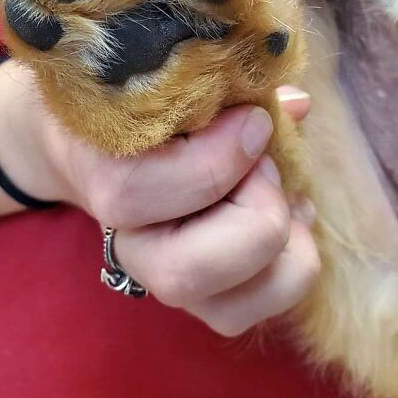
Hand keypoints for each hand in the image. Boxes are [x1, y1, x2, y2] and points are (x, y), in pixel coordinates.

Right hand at [43, 87, 318, 336]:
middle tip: (268, 163)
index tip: (255, 119)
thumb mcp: (170, 87)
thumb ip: (224, 91)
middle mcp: (125, 244)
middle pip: (182, 272)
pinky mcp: (202, 301)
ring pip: (227, 310)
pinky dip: (294, 268)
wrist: (101, 148)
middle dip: (254, 215)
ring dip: (281, 248)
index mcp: (100, 178)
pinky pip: (257, 311)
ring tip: (287, 193)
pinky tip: (296, 215)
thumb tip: (296, 105)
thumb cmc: (143, 105)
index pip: (138, 192)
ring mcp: (163, 281)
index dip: (216, 157)